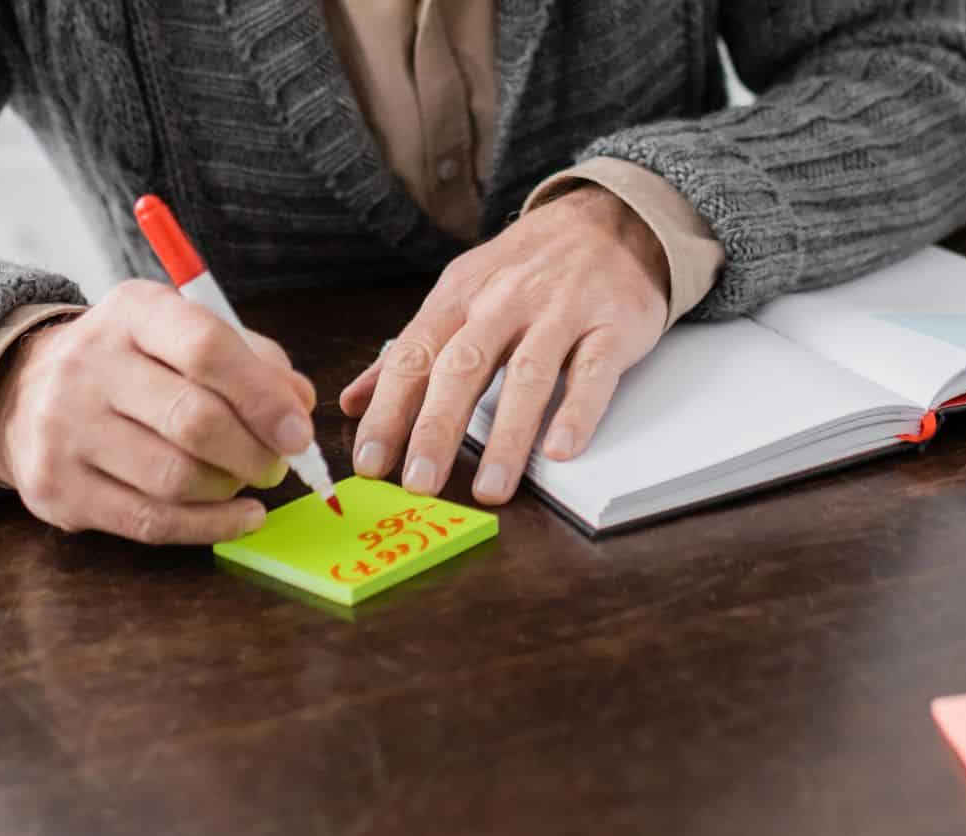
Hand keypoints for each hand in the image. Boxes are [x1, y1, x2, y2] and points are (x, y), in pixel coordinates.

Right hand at [0, 280, 316, 543]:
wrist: (23, 392)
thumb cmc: (134, 366)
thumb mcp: (186, 337)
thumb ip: (253, 363)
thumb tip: (299, 406)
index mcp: (132, 312)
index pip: (206, 348)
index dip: (264, 397)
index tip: (298, 432)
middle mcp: (88, 364)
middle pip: (195, 420)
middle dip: (254, 452)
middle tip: (278, 465)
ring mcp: (63, 428)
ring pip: (176, 477)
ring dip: (230, 488)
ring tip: (245, 481)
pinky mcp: (57, 488)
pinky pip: (151, 521)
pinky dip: (211, 526)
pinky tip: (241, 517)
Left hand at [340, 184, 669, 504]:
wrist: (610, 217)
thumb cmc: (528, 266)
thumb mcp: (460, 293)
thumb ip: (411, 349)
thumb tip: (353, 401)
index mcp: (460, 297)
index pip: (414, 357)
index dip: (389, 411)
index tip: (371, 461)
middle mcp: (505, 302)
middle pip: (463, 368)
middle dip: (436, 429)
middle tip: (420, 482)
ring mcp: (561, 312)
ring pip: (527, 376)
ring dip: (506, 436)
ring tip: (490, 487)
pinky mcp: (612, 325)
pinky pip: (593, 371)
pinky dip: (578, 412)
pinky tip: (561, 449)